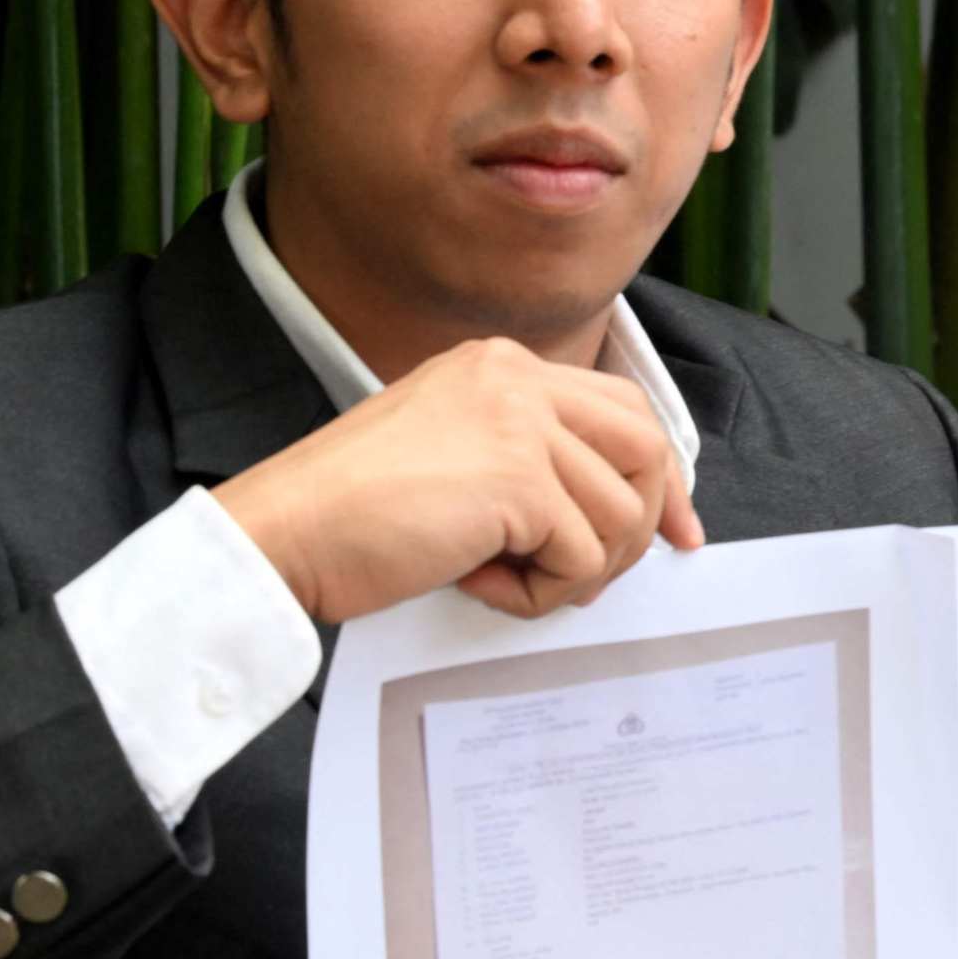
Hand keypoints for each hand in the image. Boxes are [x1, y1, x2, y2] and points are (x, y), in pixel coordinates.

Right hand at [209, 337, 699, 623]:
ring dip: (575, 570)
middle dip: (641, 525)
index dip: (660, 476)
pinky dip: (540, 593)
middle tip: (592, 574)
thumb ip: (526, 456)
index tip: (677, 531)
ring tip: (506, 579)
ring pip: (620, 515)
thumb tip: (618, 509)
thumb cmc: (350, 510)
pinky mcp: (518, 482)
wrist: (280, 532)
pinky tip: (478, 582)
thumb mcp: (451, 452)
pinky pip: (580, 558)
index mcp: (502, 365)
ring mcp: (521, 425)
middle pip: (646, 451)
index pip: (623, 410)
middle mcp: (518, 379)